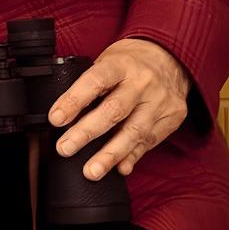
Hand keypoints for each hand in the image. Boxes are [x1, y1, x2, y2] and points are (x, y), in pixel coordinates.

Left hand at [49, 38, 191, 180]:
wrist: (171, 58)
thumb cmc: (129, 63)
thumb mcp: (107, 62)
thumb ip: (90, 87)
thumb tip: (63, 117)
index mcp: (122, 64)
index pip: (95, 81)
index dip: (74, 100)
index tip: (56, 118)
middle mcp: (143, 82)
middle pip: (114, 110)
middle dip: (87, 132)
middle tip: (65, 148)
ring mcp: (160, 100)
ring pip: (134, 131)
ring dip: (110, 154)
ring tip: (91, 171)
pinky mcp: (172, 117)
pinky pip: (150, 141)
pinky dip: (132, 156)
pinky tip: (119, 168)